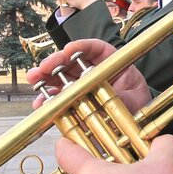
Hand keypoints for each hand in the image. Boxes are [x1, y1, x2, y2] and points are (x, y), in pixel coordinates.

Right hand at [25, 38, 150, 112]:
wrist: (136, 126)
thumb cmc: (138, 106)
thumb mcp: (135, 100)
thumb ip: (123, 97)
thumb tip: (110, 95)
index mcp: (111, 63)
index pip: (96, 49)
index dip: (81, 47)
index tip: (68, 49)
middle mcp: (93, 71)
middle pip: (72, 61)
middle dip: (55, 62)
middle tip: (42, 67)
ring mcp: (82, 86)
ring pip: (61, 77)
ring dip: (46, 78)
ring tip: (34, 80)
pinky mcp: (74, 101)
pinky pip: (59, 98)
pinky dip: (49, 100)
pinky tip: (40, 102)